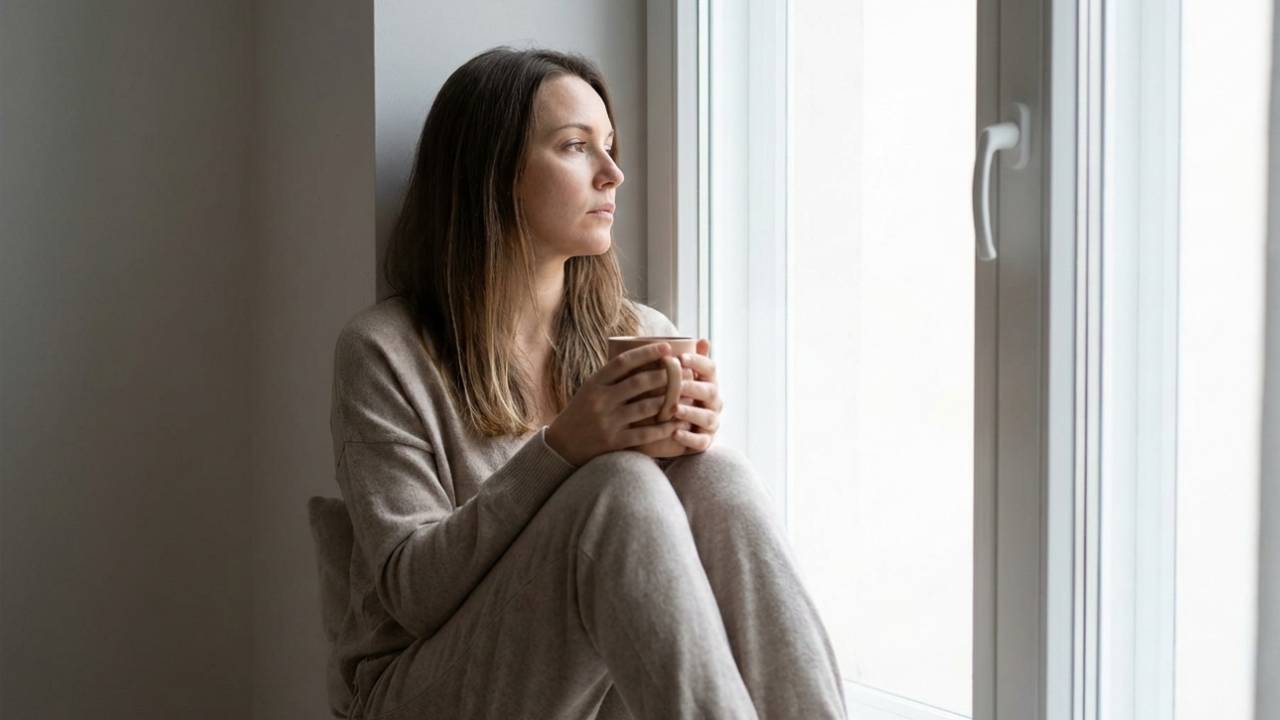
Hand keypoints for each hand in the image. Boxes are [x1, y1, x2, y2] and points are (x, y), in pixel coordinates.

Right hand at [545, 343, 688, 466]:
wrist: (562, 446)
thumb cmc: (581, 413)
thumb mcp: (590, 390)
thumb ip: (612, 378)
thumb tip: (642, 358)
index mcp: (594, 384)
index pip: (623, 362)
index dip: (647, 353)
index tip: (667, 347)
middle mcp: (600, 400)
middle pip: (638, 383)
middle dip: (665, 375)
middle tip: (685, 370)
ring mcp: (607, 422)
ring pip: (645, 407)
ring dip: (669, 400)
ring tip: (687, 393)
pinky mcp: (614, 442)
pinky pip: (644, 434)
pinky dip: (663, 428)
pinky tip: (677, 423)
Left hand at [670, 338, 721, 452]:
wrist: (683, 427)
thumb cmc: (682, 395)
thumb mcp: (686, 377)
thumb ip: (692, 361)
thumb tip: (703, 340)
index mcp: (710, 382)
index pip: (711, 368)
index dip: (698, 362)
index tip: (681, 358)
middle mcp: (715, 402)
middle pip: (710, 392)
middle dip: (694, 388)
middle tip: (676, 385)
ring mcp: (712, 422)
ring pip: (707, 417)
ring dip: (691, 413)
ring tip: (674, 410)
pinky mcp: (705, 441)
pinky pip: (701, 441)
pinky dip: (689, 438)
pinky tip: (675, 433)